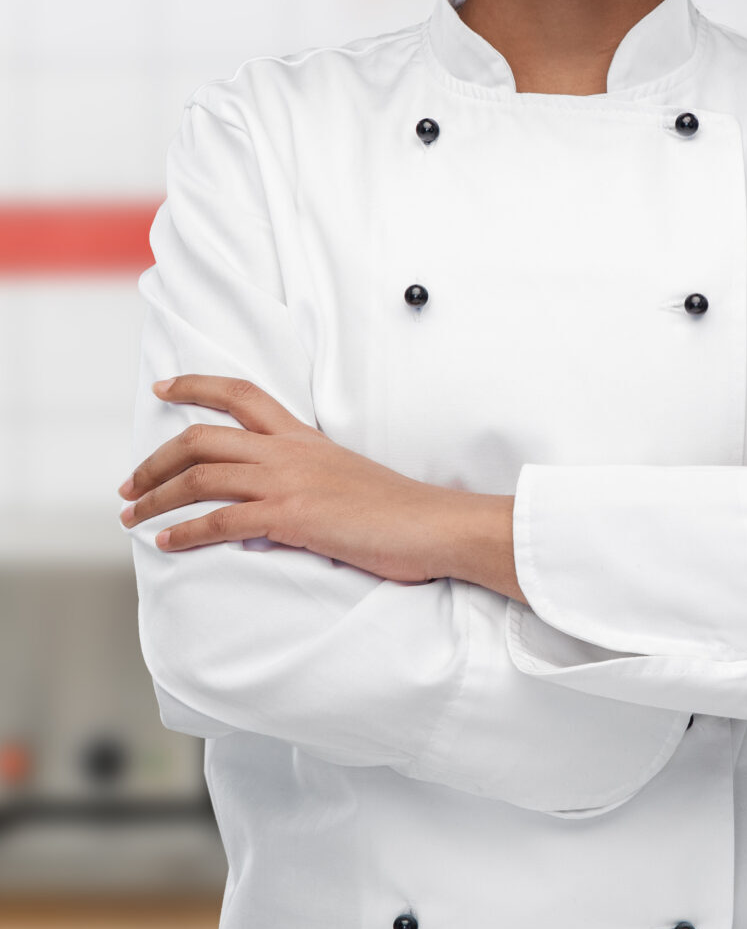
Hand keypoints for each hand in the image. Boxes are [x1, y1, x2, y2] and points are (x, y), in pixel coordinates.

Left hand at [118, 374, 457, 583]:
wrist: (433, 524)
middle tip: (130, 482)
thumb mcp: (345, 479)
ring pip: (202, 475)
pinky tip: (167, 543)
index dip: (197, 385)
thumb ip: (307, 480)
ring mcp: (289, 481)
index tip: (165, 387)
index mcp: (303, 437)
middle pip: (203, 435)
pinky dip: (186, 532)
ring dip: (156, 496)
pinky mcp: (291, 516)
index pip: (242, 394)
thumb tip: (273, 503)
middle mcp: (289, 451)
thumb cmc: (397, 510)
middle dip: (155, 458)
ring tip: (132, 516)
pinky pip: (222, 521)